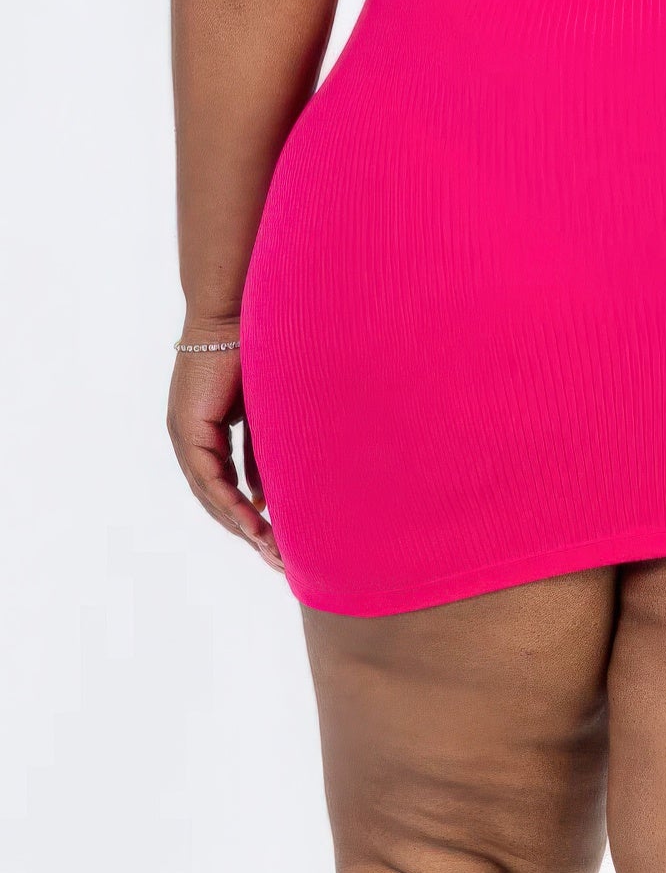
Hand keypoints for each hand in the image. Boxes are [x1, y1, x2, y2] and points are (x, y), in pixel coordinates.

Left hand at [166, 319, 283, 572]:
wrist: (234, 313)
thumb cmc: (254, 350)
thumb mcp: (262, 412)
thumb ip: (261, 450)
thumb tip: (267, 492)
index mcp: (202, 432)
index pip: (221, 485)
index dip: (245, 515)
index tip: (273, 539)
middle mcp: (187, 437)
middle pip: (213, 499)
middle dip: (245, 531)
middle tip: (275, 558)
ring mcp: (184, 434)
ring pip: (209, 494)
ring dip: (240, 524)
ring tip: (269, 549)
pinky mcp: (188, 429)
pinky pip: (208, 477)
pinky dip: (230, 502)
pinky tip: (254, 522)